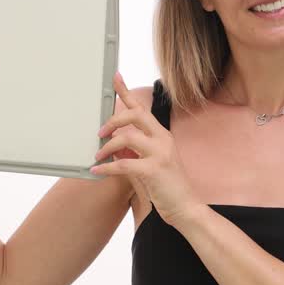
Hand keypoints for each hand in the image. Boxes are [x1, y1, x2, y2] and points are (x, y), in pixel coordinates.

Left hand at [91, 72, 203, 227]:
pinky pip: (123, 163)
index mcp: (162, 135)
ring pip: (127, 137)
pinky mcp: (154, 170)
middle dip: (113, 120)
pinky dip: (107, 168)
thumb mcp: (151, 164)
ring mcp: (160, 153)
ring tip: (98, 156)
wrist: (185, 207)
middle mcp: (163, 139)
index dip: (126, 92)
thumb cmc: (168, 187)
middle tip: (100, 133)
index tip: (115, 78)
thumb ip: (134, 152)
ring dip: (107, 147)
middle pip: (135, 115)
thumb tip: (113, 146)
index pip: (142, 108)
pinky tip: (98, 171)